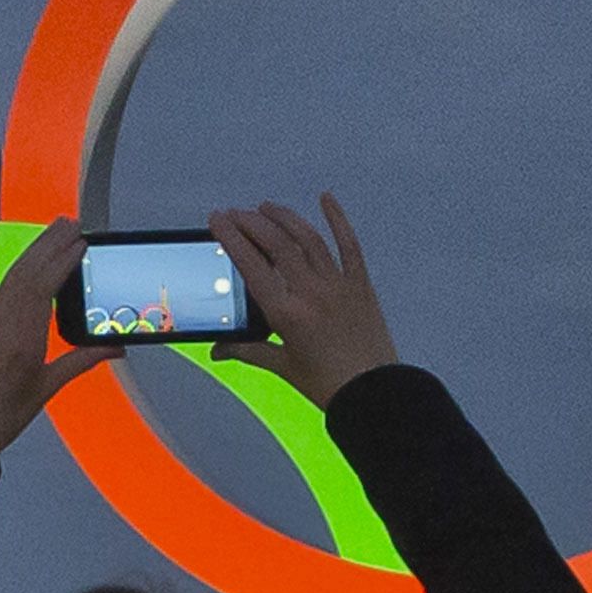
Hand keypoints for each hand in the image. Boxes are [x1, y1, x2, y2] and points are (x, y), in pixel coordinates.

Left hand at [0, 223, 123, 453]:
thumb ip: (81, 361)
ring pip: (14, 277)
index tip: (80, 242)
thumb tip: (115, 347)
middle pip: (27, 272)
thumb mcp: (47, 388)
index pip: (43, 287)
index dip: (62, 260)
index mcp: (21, 339)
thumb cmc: (3, 415)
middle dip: (49, 244)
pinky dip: (22, 270)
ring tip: (55, 231)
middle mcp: (2, 323)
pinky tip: (33, 262)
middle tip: (71, 221)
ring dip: (35, 251)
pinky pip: (4, 289)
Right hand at [207, 196, 397, 407]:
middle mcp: (311, 292)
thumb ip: (248, 351)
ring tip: (266, 207)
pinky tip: (326, 199)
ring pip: (308, 239)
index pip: (252, 265)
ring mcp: (338, 285)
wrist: (374, 393)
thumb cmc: (329, 384)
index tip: (218, 220)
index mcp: (287, 314)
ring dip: (284, 218)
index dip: (231, 237)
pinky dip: (338, 219)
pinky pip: (349, 245)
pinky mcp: (360, 285)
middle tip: (235, 213)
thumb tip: (218, 351)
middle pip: (277, 244)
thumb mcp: (283, 366)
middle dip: (252, 222)